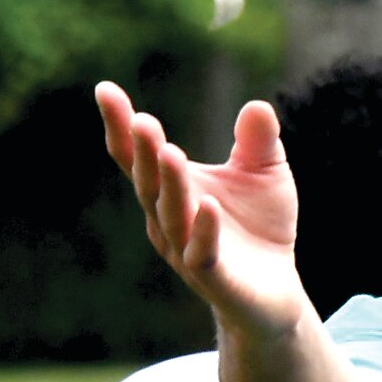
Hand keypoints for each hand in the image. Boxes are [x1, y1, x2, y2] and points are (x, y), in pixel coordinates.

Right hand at [97, 81, 310, 338]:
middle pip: (148, 184)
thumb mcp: (266, 174)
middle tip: (141, 120)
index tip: (105, 90)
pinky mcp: (215, 279)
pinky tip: (208, 205)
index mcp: (172, 191)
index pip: (137, 157)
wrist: (276, 291)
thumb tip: (257, 106)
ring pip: (172, 216)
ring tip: (169, 152)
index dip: (120, 126)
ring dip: (170, 185)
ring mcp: (187, 252)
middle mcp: (169, 221)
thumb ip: (258, 143)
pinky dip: (203, 229)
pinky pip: (202, 254)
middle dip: (143, 153)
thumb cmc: (262, 228)